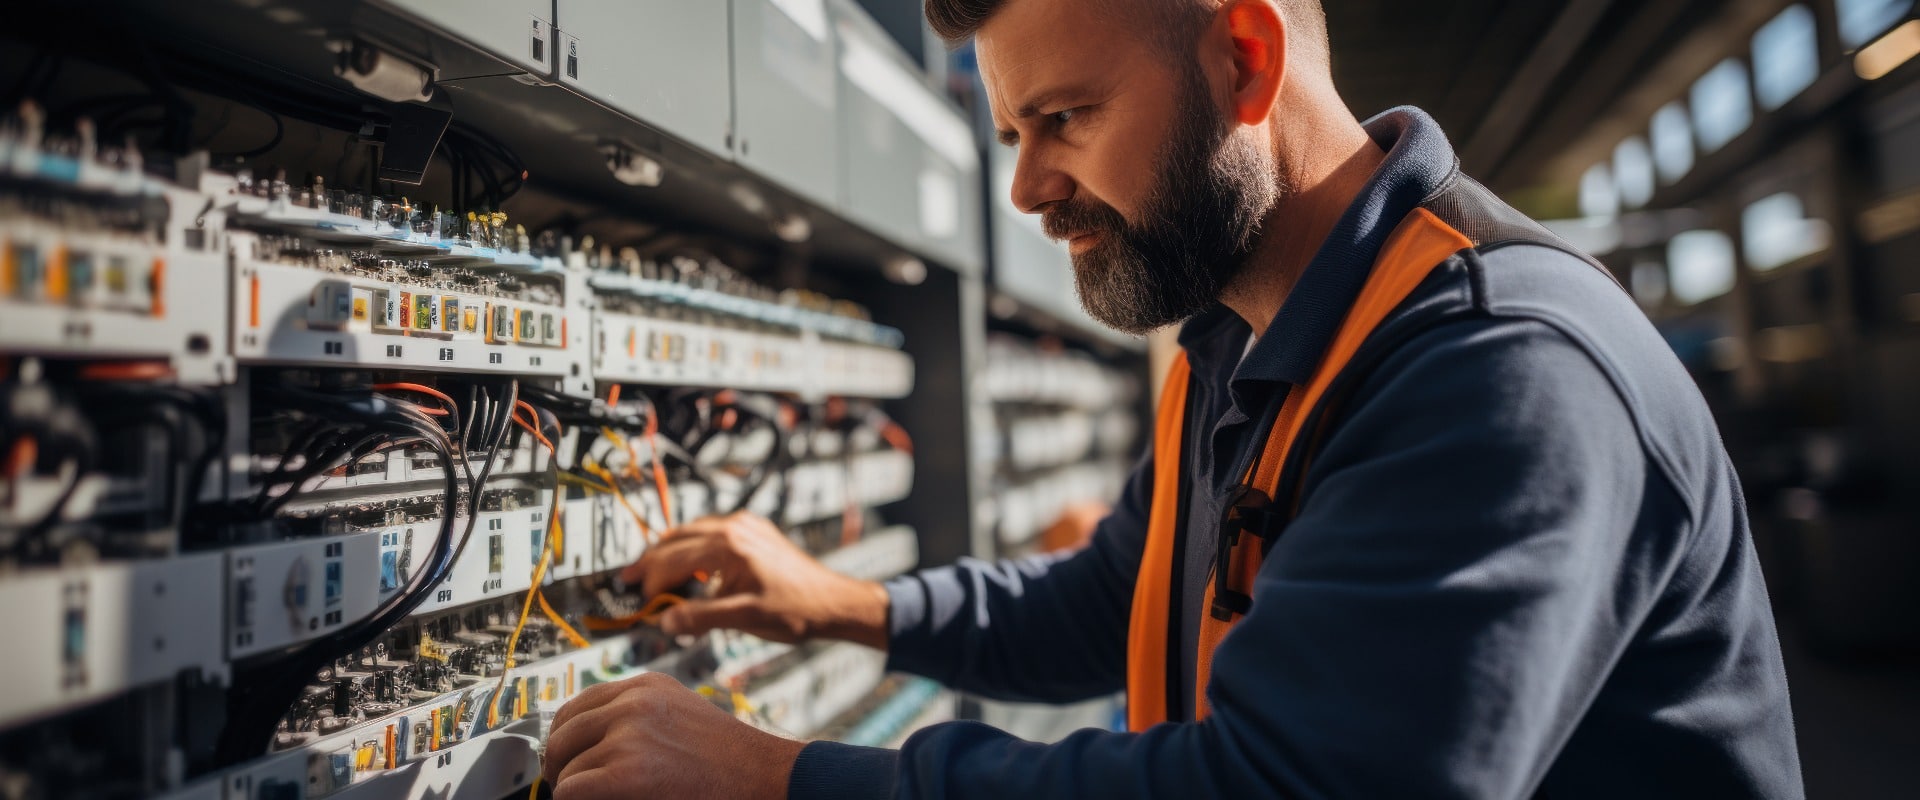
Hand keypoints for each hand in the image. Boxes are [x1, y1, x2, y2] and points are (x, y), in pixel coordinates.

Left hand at [542, 672, 804, 799]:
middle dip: (562, 766)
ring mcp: (627, 734)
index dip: (566, 739)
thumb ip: (637, 715)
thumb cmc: (727, 758)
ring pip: (564, 767)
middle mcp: (632, 702)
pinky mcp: (625, 772)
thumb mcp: (679, 714)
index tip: (569, 760)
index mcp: (645, 685)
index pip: (574, 706)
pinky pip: (570, 791)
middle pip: (560, 734)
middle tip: (575, 789)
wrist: (761, 777)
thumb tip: (588, 737)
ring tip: (605, 797)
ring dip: (576, 788)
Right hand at [621, 511, 889, 647]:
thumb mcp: (744, 618)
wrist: (833, 601)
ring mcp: (746, 525)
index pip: (673, 559)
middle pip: (677, 539)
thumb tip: (664, 622)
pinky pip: (711, 533)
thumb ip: (700, 618)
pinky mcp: (755, 531)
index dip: (651, 581)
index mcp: (728, 545)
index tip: (638, 602)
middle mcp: (734, 526)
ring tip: (652, 574)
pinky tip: (688, 567)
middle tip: (628, 580)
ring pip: (692, 533)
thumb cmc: (794, 610)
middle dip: (651, 561)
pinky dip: (692, 549)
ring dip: (670, 552)